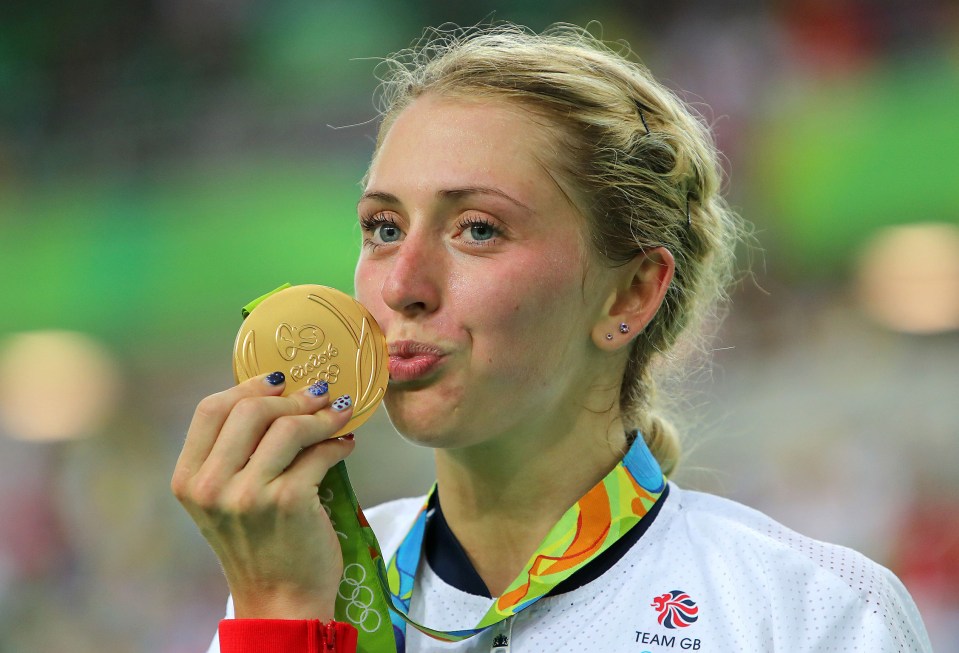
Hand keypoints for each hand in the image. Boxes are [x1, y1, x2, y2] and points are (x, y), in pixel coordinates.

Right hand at [171, 373, 354, 619]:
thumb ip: (236, 451)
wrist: (280, 600)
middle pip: (251, 410)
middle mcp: (211, 486)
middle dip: (293, 398)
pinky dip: (338, 443)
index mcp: (188, 479)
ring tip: (338, 415)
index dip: (248, 387)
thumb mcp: (226, 499)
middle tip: (320, 395)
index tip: (279, 382)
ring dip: (321, 415)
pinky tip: (344, 445)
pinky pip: (319, 453)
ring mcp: (248, 495)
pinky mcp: (288, 502)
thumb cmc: (259, 543)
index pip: (211, 409)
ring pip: (288, 427)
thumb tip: (276, 392)